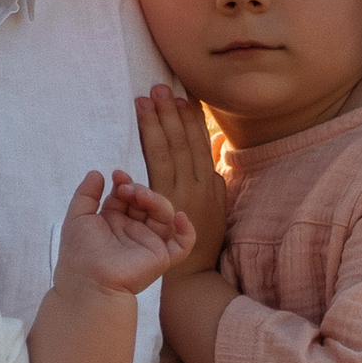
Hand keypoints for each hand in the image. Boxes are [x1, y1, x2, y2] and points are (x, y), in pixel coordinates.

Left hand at [53, 165, 198, 301]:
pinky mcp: (162, 258)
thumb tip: (98, 172)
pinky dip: (188, 231)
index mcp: (115, 221)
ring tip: (140, 196)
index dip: (125, 183)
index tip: (117, 175)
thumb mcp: (77, 216)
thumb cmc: (79, 253)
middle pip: (148, 203)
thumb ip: (86, 193)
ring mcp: (149, 243)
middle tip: (126, 189)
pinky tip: (180, 217)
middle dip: (139, 190)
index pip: (128, 196)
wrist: (87, 281)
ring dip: (157, 201)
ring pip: (165, 216)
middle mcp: (133, 231)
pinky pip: (183, 244)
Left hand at [134, 84, 230, 273]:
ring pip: (171, 149)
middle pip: (184, 142)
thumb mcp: (211, 206)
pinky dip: (152, 142)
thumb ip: (213, 176)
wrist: (191, 275)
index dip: (190, 120)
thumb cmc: (199, 241)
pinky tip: (146, 125)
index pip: (197, 144)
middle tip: (161, 88)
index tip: (182, 97)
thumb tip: (215, 144)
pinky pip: (159, 166)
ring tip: (149, 99)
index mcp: (209, 184)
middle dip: (172, 113)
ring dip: (160, 121)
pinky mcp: (169, 206)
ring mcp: (184, 194)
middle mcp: (198, 185)